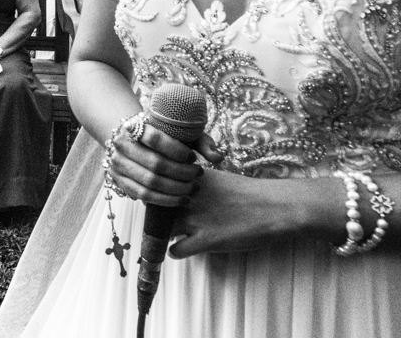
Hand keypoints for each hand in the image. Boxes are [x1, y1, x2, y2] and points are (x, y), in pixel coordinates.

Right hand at [106, 123, 215, 208]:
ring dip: (176, 189)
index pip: (155, 138)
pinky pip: (144, 195)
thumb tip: (218, 157)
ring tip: (193, 188)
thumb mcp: (179, 132)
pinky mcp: (119, 181)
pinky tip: (181, 199)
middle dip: (182, 173)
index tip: (193, 157)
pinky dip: (165, 200)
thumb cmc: (160, 135)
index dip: (177, 151)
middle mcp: (121, 145)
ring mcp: (118, 164)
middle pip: (156, 164)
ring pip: (150, 183)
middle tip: (198, 175)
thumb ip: (200, 142)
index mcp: (133, 126)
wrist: (131, 139)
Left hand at [170, 166, 323, 257]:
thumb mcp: (217, 180)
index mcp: (190, 179)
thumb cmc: (250, 194)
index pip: (157, 186)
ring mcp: (196, 218)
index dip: (155, 197)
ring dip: (162, 235)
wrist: (277, 207)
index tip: (157, 205)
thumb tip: (176, 191)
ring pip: (160, 229)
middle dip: (155, 216)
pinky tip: (182, 249)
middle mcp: (188, 197)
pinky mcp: (207, 239)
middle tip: (160, 225)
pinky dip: (175, 252)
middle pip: (154, 207)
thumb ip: (194, 185)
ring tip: (170, 238)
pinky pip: (175, 250)